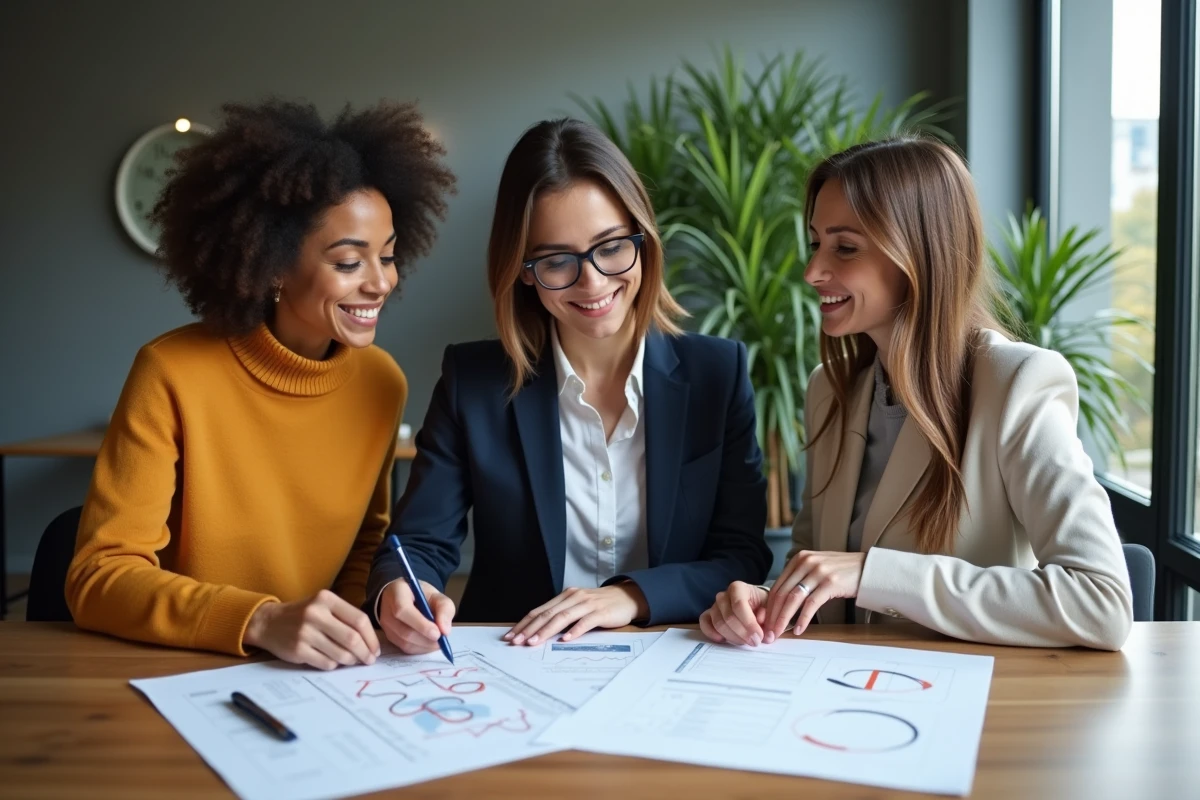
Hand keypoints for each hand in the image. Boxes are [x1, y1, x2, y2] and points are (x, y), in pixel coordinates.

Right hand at [244, 589, 380, 670]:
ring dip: (351, 661)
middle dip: (365, 653)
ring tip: (353, 661)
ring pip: (341, 654)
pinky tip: (334, 662)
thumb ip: (345, 617)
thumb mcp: (323, 606)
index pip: (359, 620)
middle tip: (369, 660)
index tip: (376, 649)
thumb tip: (370, 641)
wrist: (268, 622)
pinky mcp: (298, 650)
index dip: (372, 637)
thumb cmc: (303, 615)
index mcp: (326, 599)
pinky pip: (326, 663)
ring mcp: (305, 632)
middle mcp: (316, 613)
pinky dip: (334, 665)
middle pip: (352, 638)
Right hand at [378, 579, 455, 654]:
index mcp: (397, 592)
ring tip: (438, 642)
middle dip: (426, 639)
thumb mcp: (437, 595)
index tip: (437, 633)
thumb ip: (444, 609)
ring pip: (404, 642)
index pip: (403, 610)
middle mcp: (387, 610)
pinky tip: (429, 644)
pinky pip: (404, 648)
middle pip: (404, 630)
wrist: (407, 597)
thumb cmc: (422, 596)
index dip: (420, 624)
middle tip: (442, 641)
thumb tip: (445, 631)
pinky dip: (420, 649)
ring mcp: (385, 625)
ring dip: (424, 646)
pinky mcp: (389, 636)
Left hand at [503, 584, 648, 644]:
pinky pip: (585, 622)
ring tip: (534, 642)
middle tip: (516, 641)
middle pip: (547, 614)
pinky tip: (565, 639)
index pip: (539, 610)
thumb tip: (538, 631)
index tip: (511, 635)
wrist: (626, 597)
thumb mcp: (577, 606)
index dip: (523, 623)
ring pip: (562, 617)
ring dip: (546, 631)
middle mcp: (573, 598)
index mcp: (565, 596)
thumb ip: (561, 615)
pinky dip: (574, 630)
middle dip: (529, 629)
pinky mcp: (600, 612)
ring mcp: (586, 604)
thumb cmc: (599, 605)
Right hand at [699, 581, 768, 645]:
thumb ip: (771, 621)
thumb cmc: (763, 606)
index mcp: (739, 588)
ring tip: (745, 642)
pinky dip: (711, 633)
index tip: (759, 637)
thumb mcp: (771, 609)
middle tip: (754, 642)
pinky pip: (704, 623)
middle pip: (728, 617)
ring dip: (732, 637)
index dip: (749, 624)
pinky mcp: (708, 615)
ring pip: (718, 623)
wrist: (755, 604)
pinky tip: (723, 640)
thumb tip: (767, 636)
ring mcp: (714, 605)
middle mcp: (724, 595)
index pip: (739, 604)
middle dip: (742, 633)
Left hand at [764, 550, 865, 638]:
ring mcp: (819, 571)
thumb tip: (782, 605)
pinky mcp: (831, 582)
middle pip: (782, 593)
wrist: (869, 569)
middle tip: (769, 633)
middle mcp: (806, 562)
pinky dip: (803, 618)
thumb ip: (800, 580)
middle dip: (773, 616)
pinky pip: (812, 603)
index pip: (777, 586)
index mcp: (799, 559)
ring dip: (783, 619)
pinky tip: (799, 629)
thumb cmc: (842, 572)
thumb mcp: (816, 569)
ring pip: (793, 599)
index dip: (768, 607)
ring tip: (779, 633)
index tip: (765, 623)